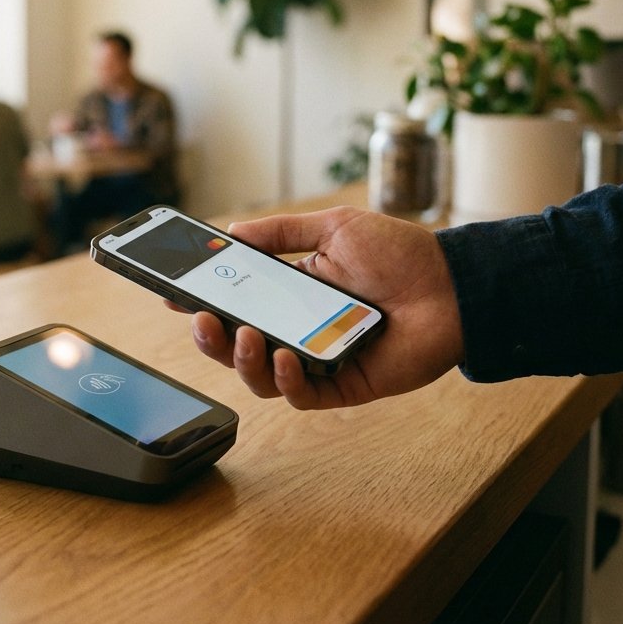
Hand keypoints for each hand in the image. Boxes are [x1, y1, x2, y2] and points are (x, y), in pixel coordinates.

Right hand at [188, 206, 464, 408]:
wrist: (453, 285)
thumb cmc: (399, 255)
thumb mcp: (333, 229)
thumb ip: (280, 233)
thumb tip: (229, 233)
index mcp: (289, 294)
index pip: (233, 302)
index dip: (198, 300)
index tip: (169, 292)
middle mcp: (297, 330)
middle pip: (236, 346)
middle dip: (209, 338)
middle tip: (198, 319)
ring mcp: (317, 360)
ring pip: (259, 377)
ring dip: (240, 360)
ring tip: (242, 335)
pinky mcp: (341, 386)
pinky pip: (300, 395)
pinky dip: (284, 380)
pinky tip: (282, 359)